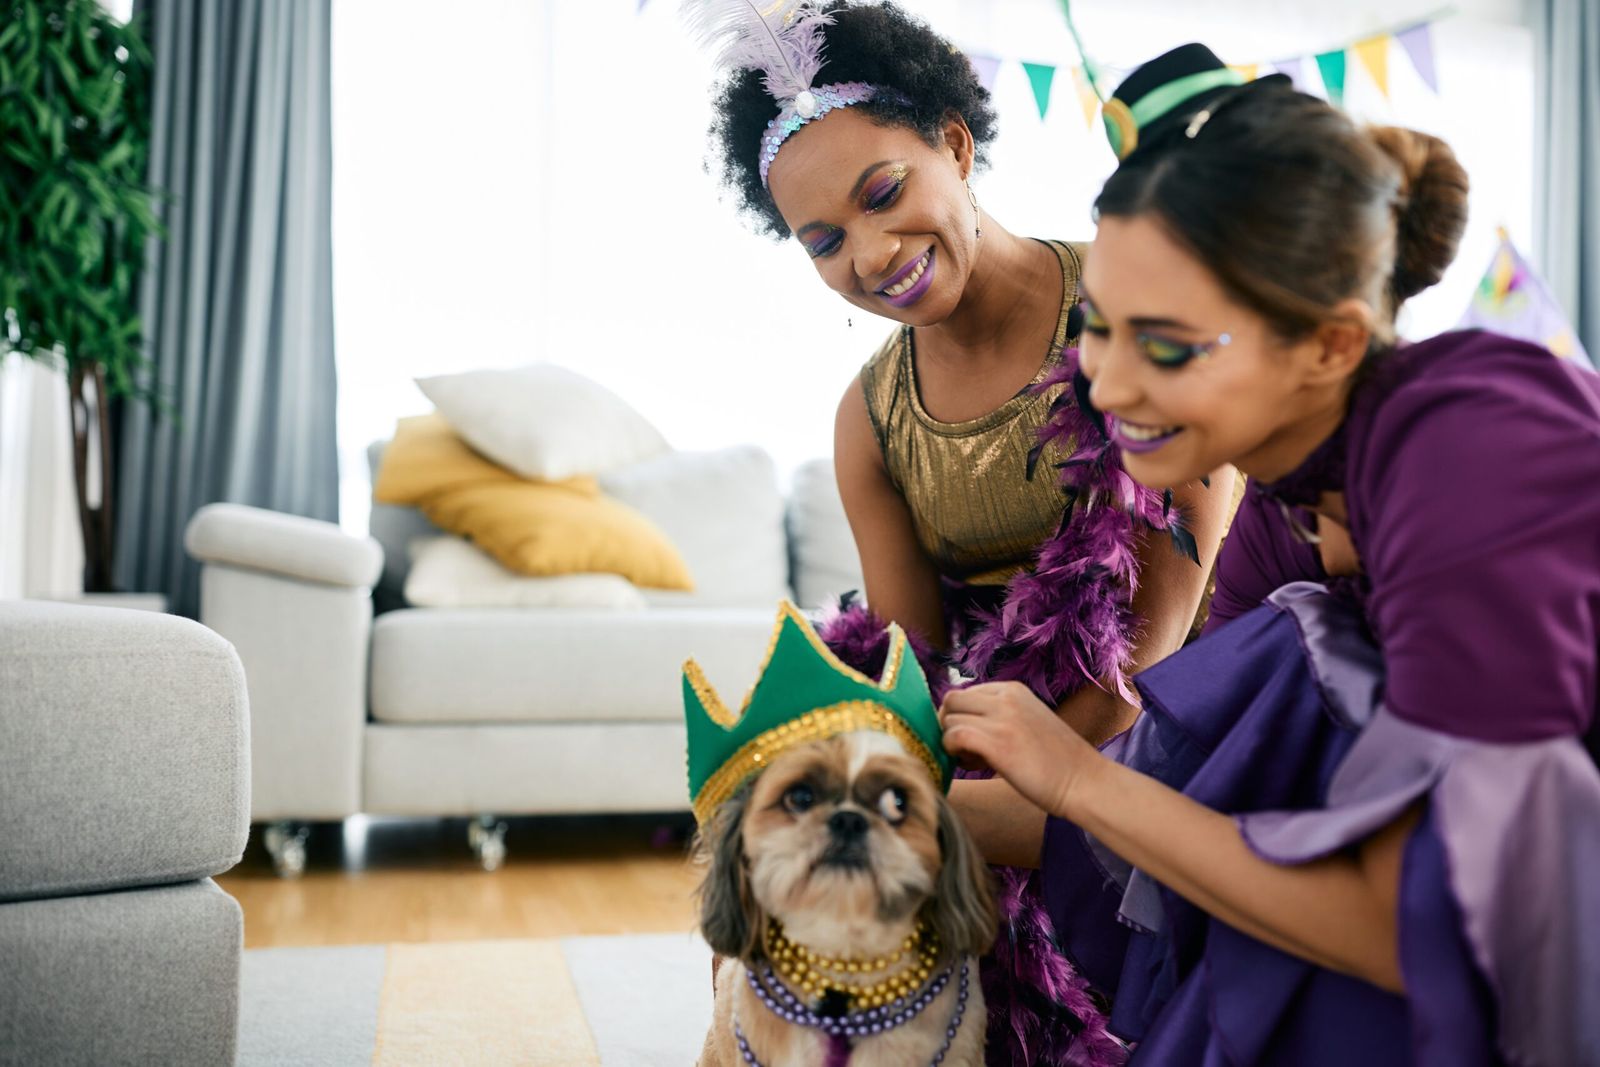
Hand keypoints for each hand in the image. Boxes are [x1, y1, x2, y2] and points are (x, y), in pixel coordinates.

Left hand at [939, 681, 1102, 819]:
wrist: (1085, 782)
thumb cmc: (1057, 761)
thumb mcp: (1027, 721)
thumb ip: (999, 715)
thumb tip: (960, 723)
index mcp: (1013, 689)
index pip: (965, 692)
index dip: (963, 717)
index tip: (978, 739)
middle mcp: (1005, 697)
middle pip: (951, 701)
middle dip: (950, 725)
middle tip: (968, 749)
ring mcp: (1001, 719)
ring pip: (949, 719)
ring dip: (953, 742)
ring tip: (977, 760)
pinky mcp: (997, 743)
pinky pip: (953, 737)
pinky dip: (954, 752)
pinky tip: (976, 765)